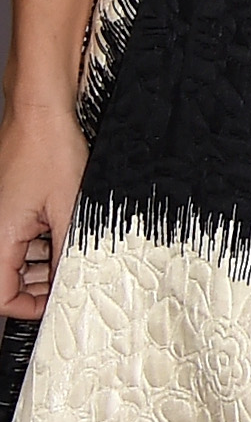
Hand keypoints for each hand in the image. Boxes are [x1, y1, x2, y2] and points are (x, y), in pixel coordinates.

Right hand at [0, 108, 87, 323]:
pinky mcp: (7, 206)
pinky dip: (39, 241)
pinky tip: (63, 230)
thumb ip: (68, 249)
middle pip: (8, 278)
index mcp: (0, 237)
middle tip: (71, 276)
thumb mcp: (71, 207)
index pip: (3, 296)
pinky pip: (18, 236)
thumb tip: (72, 279)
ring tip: (72, 249)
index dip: (30, 306)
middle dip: (39, 284)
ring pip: (15, 258)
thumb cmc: (49, 150)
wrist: (40, 115)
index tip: (56, 302)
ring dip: (41, 262)